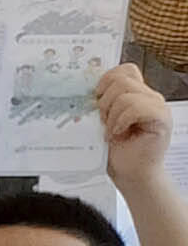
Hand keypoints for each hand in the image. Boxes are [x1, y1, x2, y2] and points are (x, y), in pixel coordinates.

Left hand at [103, 62, 171, 189]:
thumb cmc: (117, 151)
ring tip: (112, 131)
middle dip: (104, 101)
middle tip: (103, 121)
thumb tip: (84, 91)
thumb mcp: (102, 121)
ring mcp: (157, 106)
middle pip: (121, 79)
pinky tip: (118, 133)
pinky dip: (122, 121)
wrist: (130, 174)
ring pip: (126, 94)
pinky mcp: (161, 118)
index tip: (95, 101)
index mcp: (136, 94)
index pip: (123, 71)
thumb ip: (101, 102)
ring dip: (112, 115)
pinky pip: (137, 107)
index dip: (105, 82)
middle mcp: (149, 96)